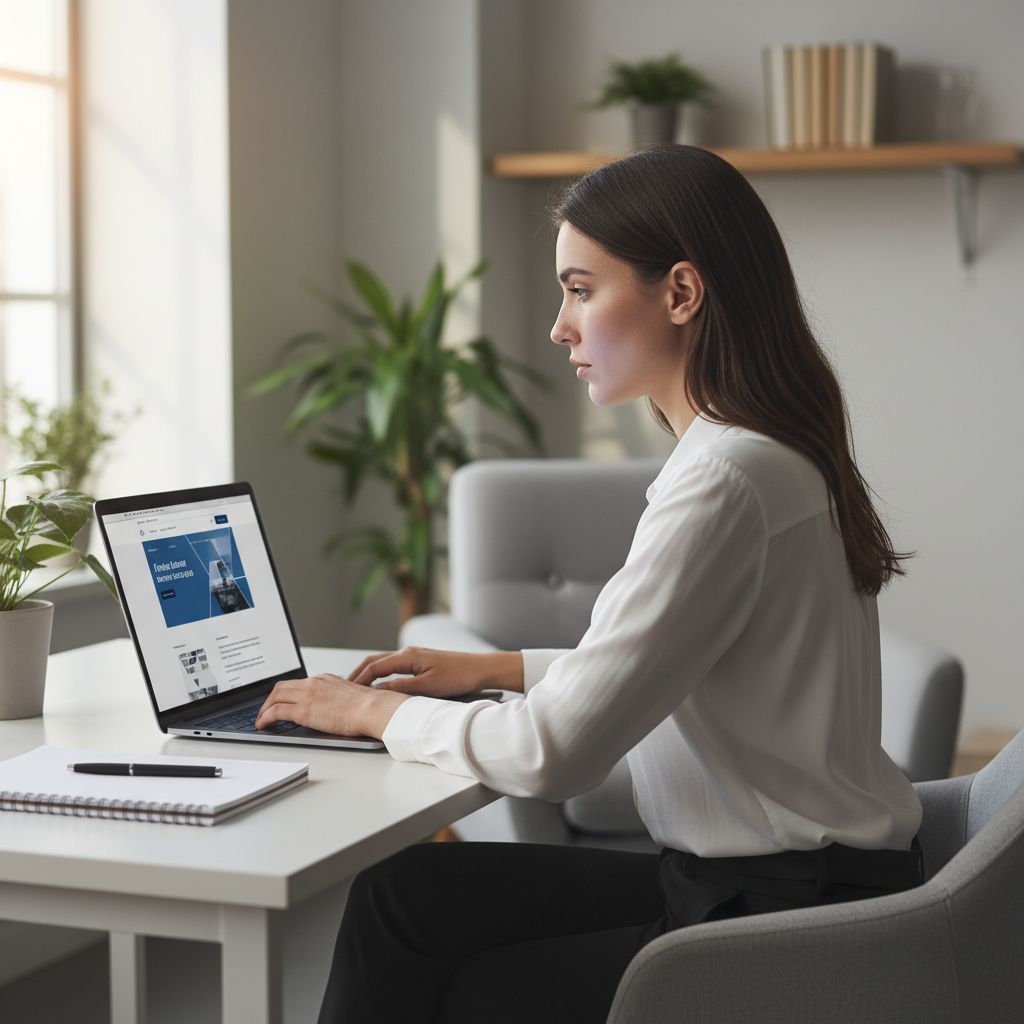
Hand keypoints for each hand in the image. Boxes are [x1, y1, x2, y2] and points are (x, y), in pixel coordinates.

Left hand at [254, 673, 409, 738]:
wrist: (373, 708)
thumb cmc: (369, 707)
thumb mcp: (350, 696)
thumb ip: (337, 699)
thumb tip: (333, 710)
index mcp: (325, 679)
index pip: (299, 683)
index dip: (286, 693)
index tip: (282, 702)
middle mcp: (314, 682)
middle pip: (282, 686)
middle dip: (270, 699)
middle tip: (266, 711)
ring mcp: (307, 694)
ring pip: (275, 696)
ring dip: (265, 708)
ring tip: (262, 720)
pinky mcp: (303, 710)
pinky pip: (276, 711)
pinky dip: (265, 717)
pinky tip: (263, 725)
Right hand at [348, 647, 523, 698]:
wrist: (480, 669)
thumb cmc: (458, 677)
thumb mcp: (428, 687)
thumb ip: (402, 688)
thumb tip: (379, 690)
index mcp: (407, 657)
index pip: (374, 667)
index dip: (358, 679)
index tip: (345, 690)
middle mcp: (408, 653)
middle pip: (374, 661)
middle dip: (357, 673)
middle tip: (342, 687)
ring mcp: (414, 656)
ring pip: (383, 663)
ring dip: (368, 673)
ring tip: (355, 687)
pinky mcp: (420, 661)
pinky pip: (393, 666)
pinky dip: (380, 673)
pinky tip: (378, 684)